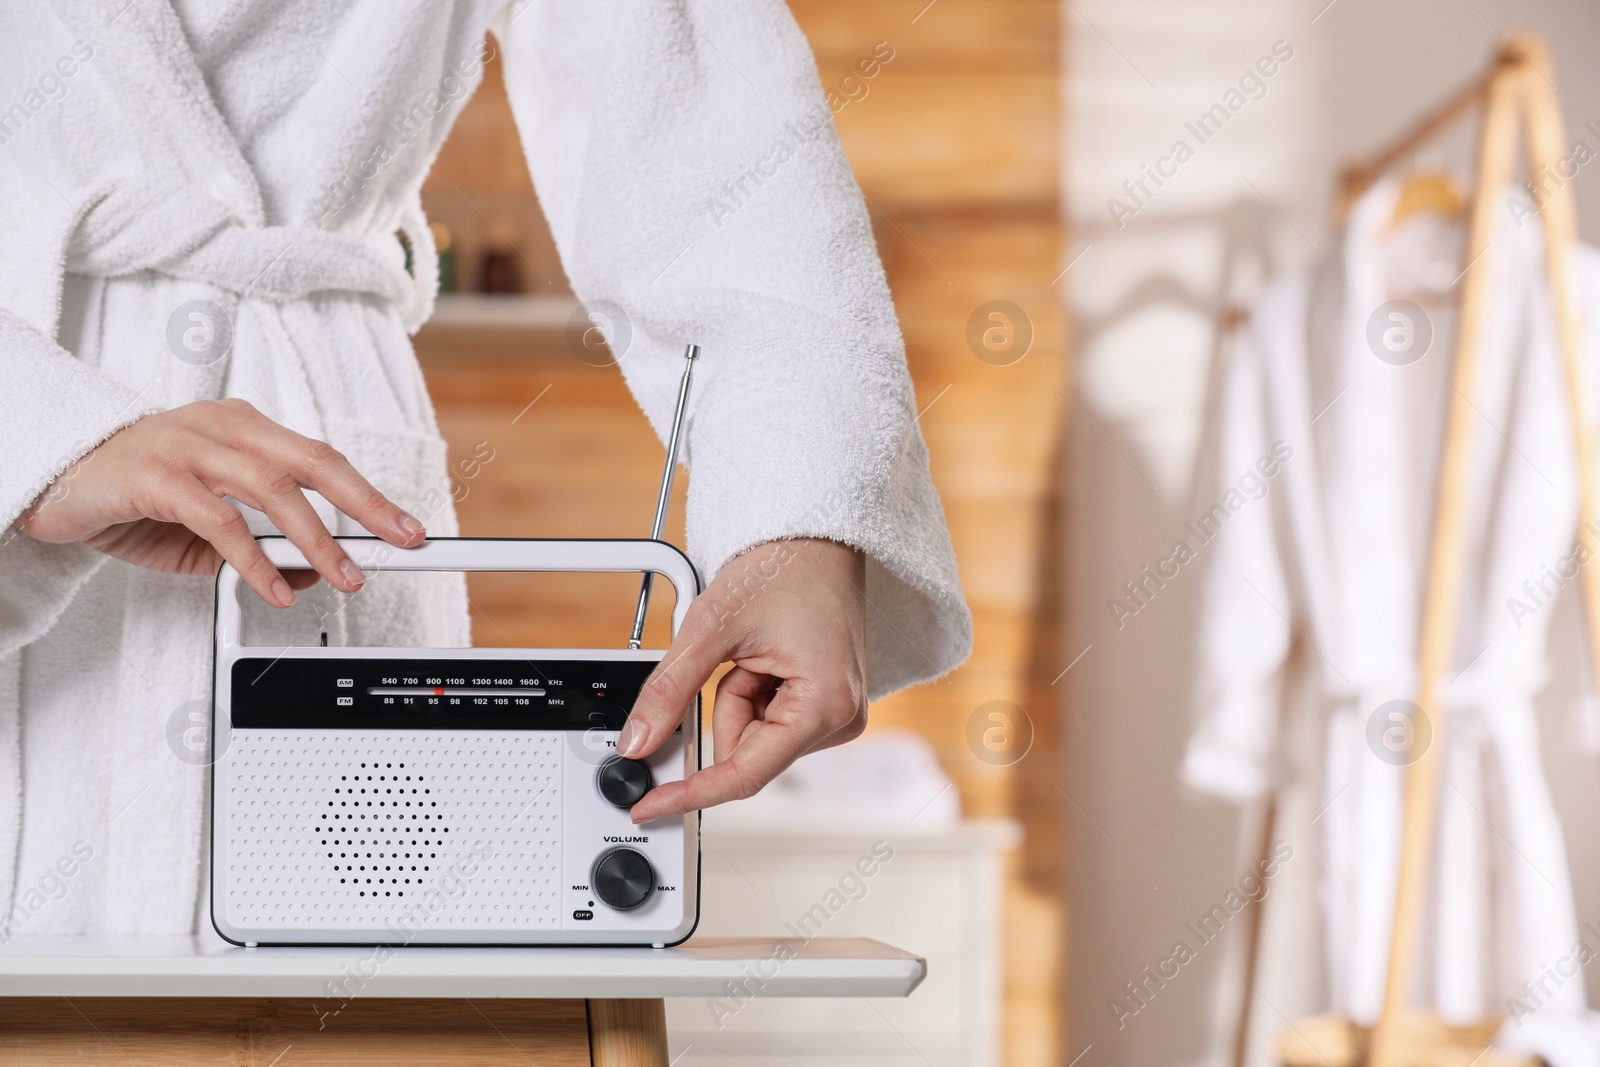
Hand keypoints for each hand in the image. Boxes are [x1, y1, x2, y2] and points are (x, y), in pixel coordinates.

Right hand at [17, 398, 424, 605]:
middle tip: (402, 541)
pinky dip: (254, 558)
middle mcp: (223, 428)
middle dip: (367, 504)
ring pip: (273, 489)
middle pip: (314, 462)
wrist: (53, 482)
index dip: (370, 495)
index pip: (322, 460)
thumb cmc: (135, 496)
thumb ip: (263, 543)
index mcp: (244, 429)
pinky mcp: (156, 476)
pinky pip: (219, 520)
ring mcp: (189, 446)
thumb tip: (320, 569)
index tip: (407, 528)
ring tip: (347, 576)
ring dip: (318, 539)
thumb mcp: (211, 525)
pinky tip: (277, 587)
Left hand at [620, 537, 866, 822]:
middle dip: (725, 707)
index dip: (690, 792)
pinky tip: (768, 654)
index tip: (651, 807)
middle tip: (737, 656)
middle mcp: (841, 718)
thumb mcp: (710, 629)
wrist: (816, 536)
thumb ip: (668, 692)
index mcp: (825, 705)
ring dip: (737, 695)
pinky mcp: (828, 704)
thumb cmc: (784, 567)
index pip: (745, 774)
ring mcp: (837, 713)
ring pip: (753, 736)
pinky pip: (770, 720)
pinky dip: (752, 691)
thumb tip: (638, 742)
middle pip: (748, 752)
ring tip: (758, 647)